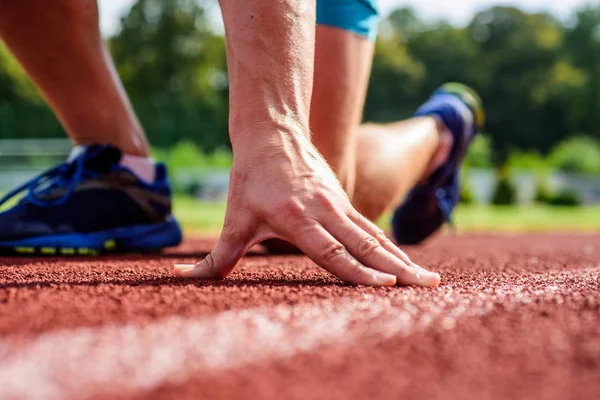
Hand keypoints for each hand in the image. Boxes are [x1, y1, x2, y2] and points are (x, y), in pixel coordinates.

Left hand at [174, 125, 439, 286]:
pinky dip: (390, 246)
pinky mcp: (343, 200)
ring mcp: (337, 205)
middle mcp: (323, 211)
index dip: (357, 270)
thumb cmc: (250, 178)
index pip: (331, 250)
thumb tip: (179, 277)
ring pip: (375, 236)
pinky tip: (405, 262)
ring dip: (401, 258)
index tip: (386, 286)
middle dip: (397, 269)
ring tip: (428, 279)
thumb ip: (215, 256)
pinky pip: (370, 227)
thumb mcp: (233, 218)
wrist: (272, 133)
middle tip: (426, 286)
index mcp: (295, 218)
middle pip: (365, 244)